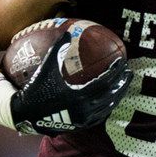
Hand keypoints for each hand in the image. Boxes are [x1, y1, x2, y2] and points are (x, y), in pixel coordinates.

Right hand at [10, 32, 132, 135]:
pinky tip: (111, 99)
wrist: (25, 113)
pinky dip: (108, 106)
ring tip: (124, 84)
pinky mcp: (82, 125)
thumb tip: (67, 31)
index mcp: (79, 94)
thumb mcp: (46, 69)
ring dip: (118, 94)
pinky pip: (101, 116)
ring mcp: (84, 119)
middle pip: (111, 94)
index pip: (105, 81)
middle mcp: (85, 108)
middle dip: (122, 82)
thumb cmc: (35, 88)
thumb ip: (57, 50)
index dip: (115, 71)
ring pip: (108, 106)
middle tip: (129, 72)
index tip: (122, 61)